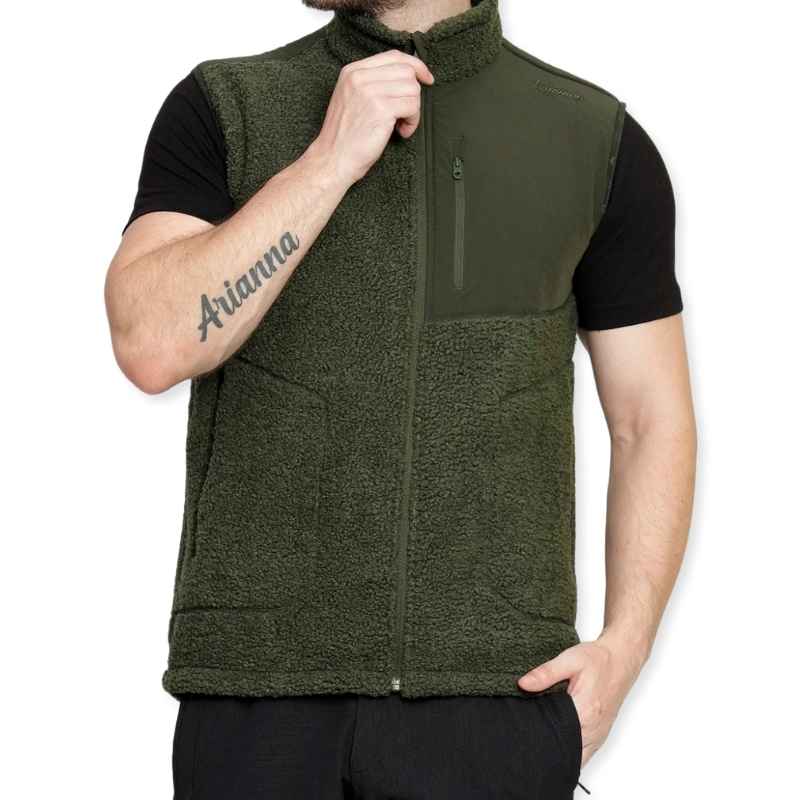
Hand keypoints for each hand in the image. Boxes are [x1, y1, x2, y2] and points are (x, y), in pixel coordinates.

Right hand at [310, 49, 434, 185]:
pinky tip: (401, 132)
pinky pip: (412, 106)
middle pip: (406, 71)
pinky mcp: (380, 108)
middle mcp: (359, 76)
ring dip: (413, 110)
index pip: (393, 56)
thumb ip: (373, 83)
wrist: (332, 159)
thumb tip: (408, 77)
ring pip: (412, 88)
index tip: (426, 79)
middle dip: (413, 94)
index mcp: (352, 71)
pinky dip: (412, 122)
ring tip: (400, 125)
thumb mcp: (353, 99)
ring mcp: (369, 91)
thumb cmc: (345, 137)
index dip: (415, 66)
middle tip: (406, 114)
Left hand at [517, 634, 645, 766]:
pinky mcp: (600, 735)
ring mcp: (598, 735)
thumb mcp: (569, 660)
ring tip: (542, 735)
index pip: (557, 738)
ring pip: (576, 757)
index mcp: (584, 711)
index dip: (539, 739)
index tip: (525, 733)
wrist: (620, 660)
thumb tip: (523, 684)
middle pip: (566, 753)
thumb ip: (545, 673)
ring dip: (560, 750)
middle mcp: (593, 729)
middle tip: (530, 735)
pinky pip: (583, 753)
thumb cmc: (598, 660)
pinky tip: (558, 736)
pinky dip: (570, 749)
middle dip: (547, 748)